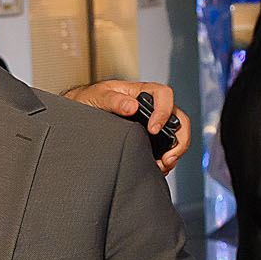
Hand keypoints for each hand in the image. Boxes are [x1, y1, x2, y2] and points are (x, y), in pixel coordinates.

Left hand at [61, 79, 192, 175]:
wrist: (81, 110)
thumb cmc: (90, 99)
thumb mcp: (97, 96)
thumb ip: (113, 100)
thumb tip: (131, 107)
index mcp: (140, 92)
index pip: (164, 94)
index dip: (163, 112)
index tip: (153, 129)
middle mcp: (151, 106)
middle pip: (178, 117)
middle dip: (179, 139)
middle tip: (167, 158)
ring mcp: (152, 122)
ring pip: (176, 134)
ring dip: (175, 151)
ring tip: (163, 166)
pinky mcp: (149, 137)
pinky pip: (166, 146)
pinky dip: (166, 158)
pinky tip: (157, 167)